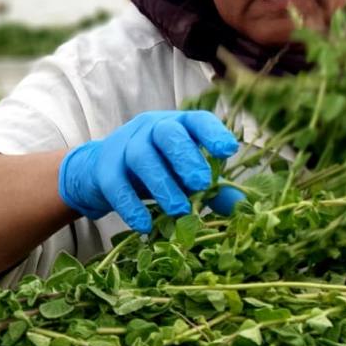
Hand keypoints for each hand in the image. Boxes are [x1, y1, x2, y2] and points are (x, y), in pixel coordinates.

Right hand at [58, 110, 242, 232]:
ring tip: (179, 210)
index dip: (213, 133)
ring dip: (162, 184)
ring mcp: (125, 144)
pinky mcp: (104, 169)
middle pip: (168, 132)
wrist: (102, 172)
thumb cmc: (156, 169)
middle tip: (202, 183)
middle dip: (186, 157)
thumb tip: (244, 208)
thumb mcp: (185, 175)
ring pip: (141, 157)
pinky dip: (131, 205)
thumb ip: (214, 189)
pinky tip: (145, 225)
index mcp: (178, 124)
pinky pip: (115, 184)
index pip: (197, 120)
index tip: (229, 150)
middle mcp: (152, 128)